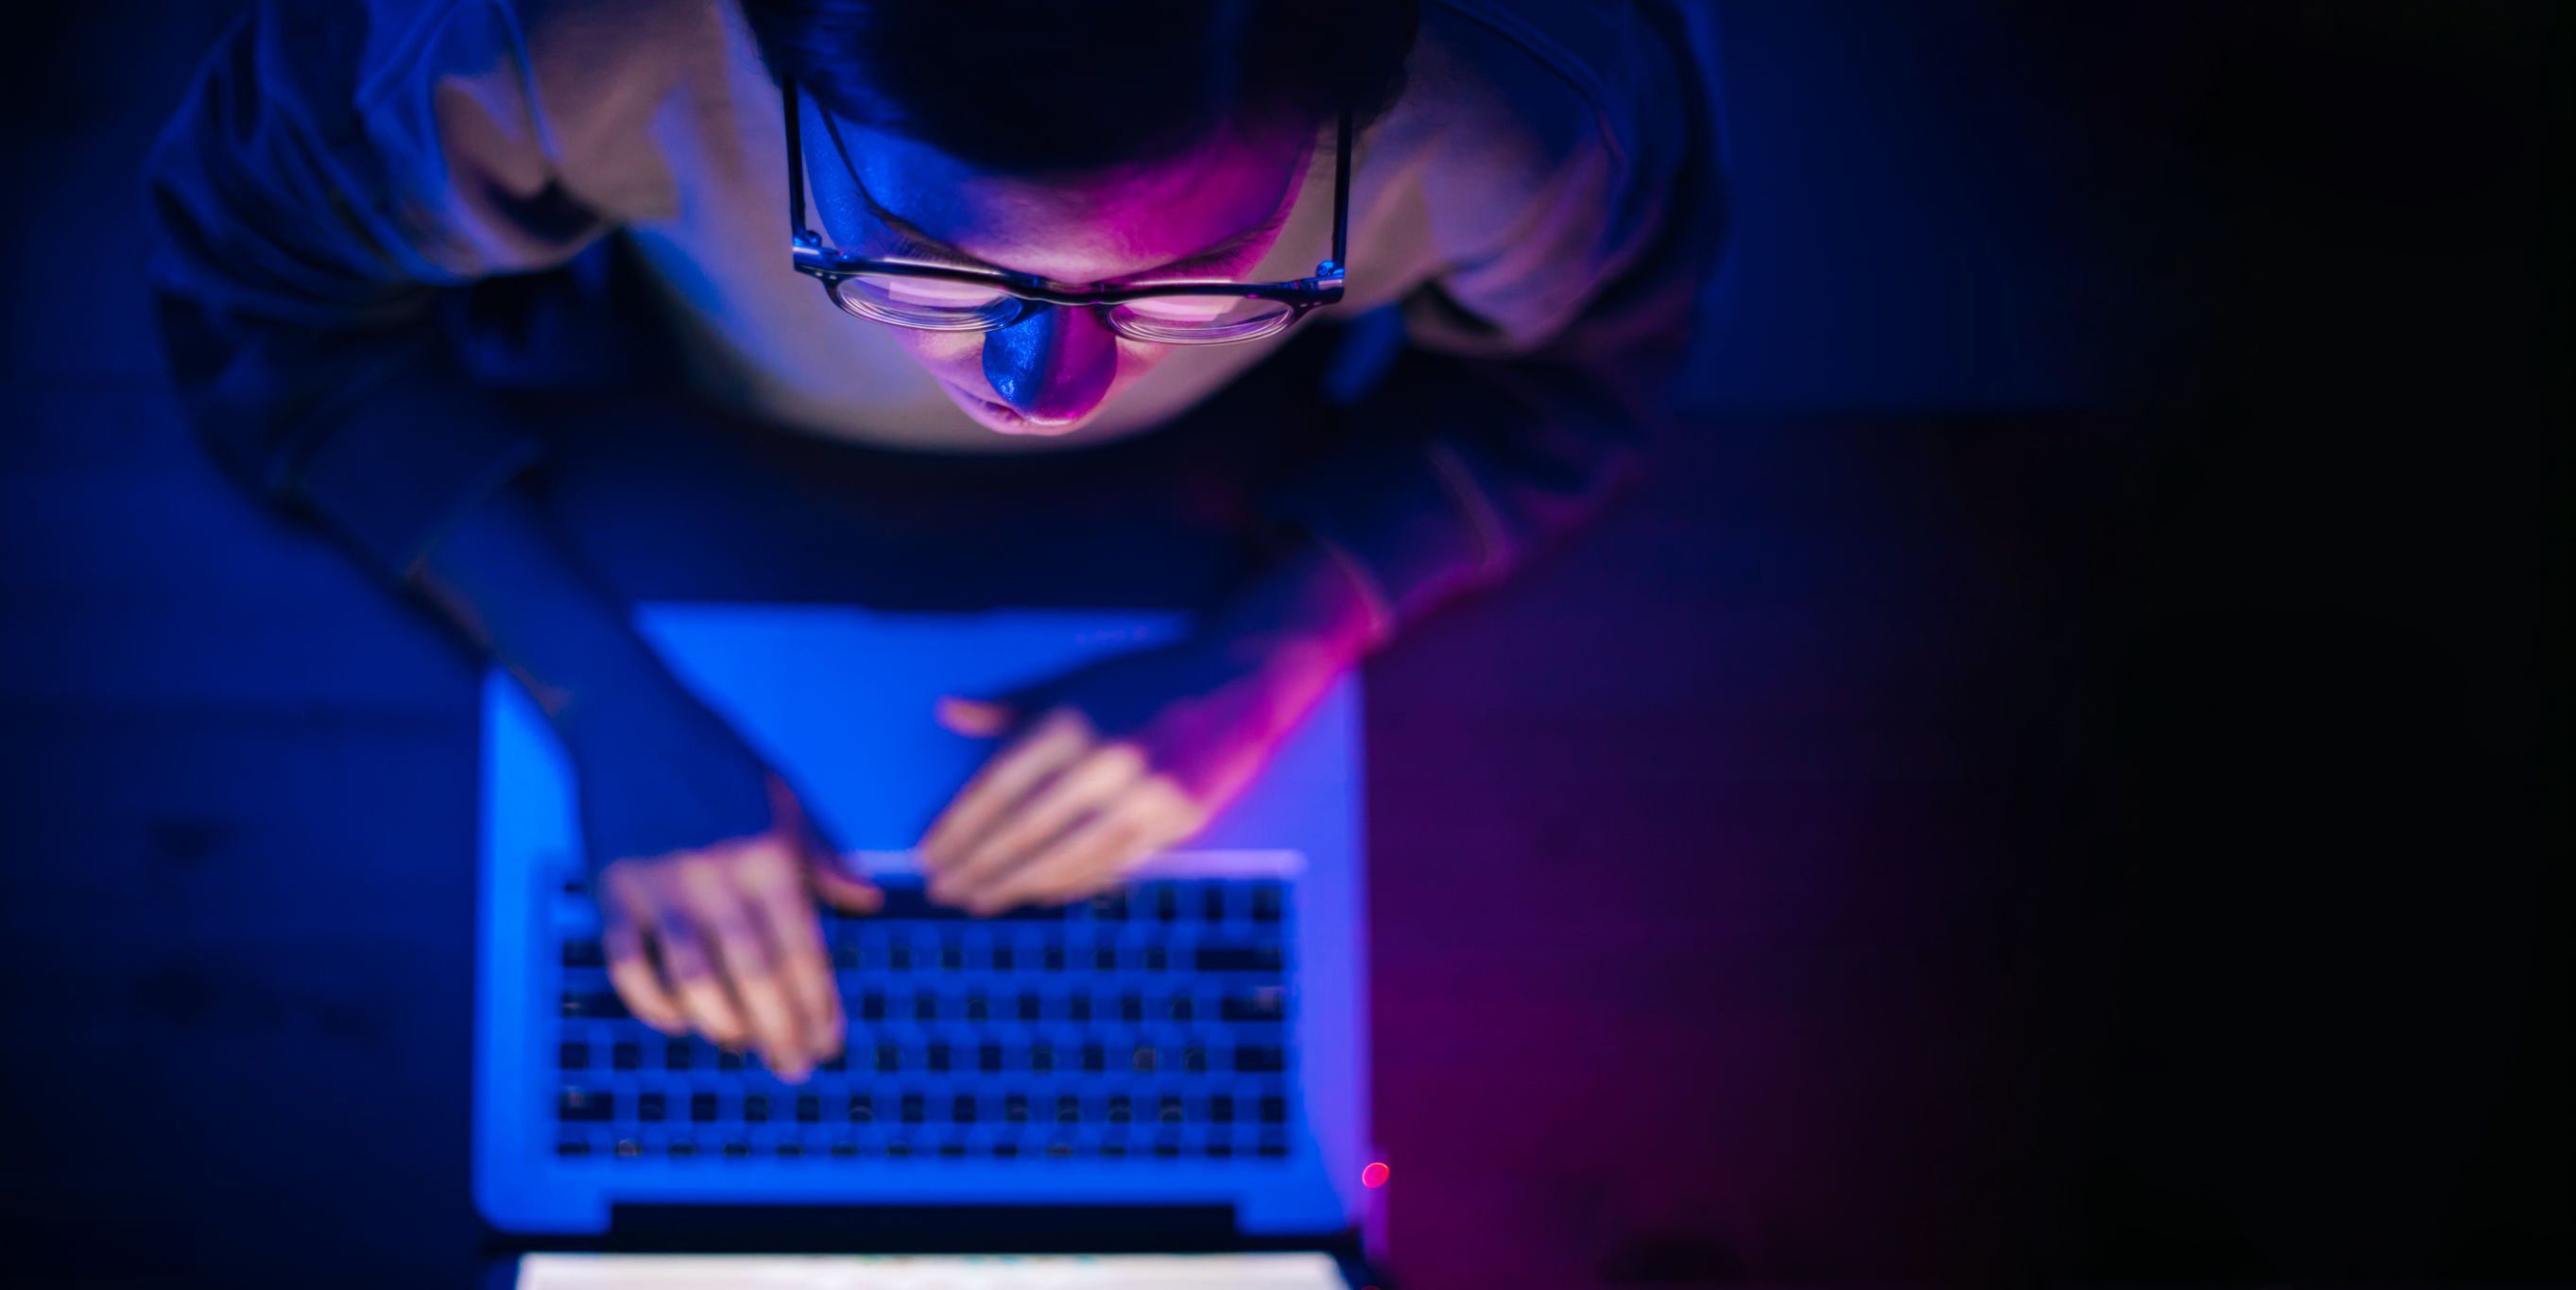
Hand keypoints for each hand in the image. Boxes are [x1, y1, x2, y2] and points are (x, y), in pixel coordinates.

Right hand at [562, 687, 878, 1081]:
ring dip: (723, 1026)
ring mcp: (660, 886)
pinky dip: (652, 1004)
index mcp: (769, 856)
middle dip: (781, 1032)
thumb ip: (825, 856)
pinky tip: (679, 1022)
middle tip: (796, 1069)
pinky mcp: (611, 890)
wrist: (630, 719)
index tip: (830, 1044)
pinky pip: (630, 967)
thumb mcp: (785, 798)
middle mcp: (718, 877)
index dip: (818, 1005)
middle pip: (756, 977)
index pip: (803, 950)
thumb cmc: (717, 758)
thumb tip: (869, 903)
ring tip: (743, 1047)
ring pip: (696, 982)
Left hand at [917, 543, 1375, 912]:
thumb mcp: (1075, 681)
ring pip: (1066, 856)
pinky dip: (1071, 882)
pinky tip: (1041, 892)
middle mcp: (1102, 759)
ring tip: (980, 900)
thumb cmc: (1146, 680)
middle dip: (977, 865)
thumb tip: (948, 711)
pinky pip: (1112, 862)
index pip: (996, 787)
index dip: (957, 827)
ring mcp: (1144, 794)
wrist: (1240, 681)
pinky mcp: (1180, 819)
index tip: (928, 855)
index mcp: (1067, 721)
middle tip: (943, 890)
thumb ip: (1011, 703)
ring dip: (1017, 885)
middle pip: (1022, 829)